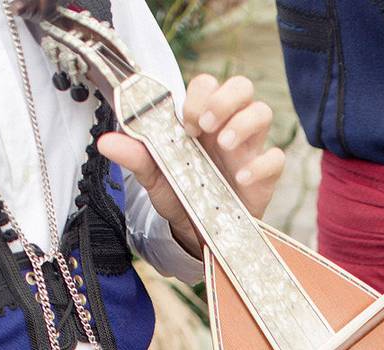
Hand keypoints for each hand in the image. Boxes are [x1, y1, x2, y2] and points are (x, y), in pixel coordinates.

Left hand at [98, 74, 285, 257]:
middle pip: (242, 87)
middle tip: (206, 125)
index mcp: (202, 120)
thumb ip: (136, 156)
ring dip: (243, 123)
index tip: (185, 122)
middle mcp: (229, 127)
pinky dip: (260, 164)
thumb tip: (106, 142)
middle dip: (225, 99)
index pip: (208, 84)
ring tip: (224, 146)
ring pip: (263, 112)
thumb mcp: (154, 176)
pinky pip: (276, 158)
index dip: (199, 95)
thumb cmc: (181, 195)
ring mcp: (249, 149)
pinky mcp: (265, 175)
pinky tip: (240, 178)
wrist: (197, 232)